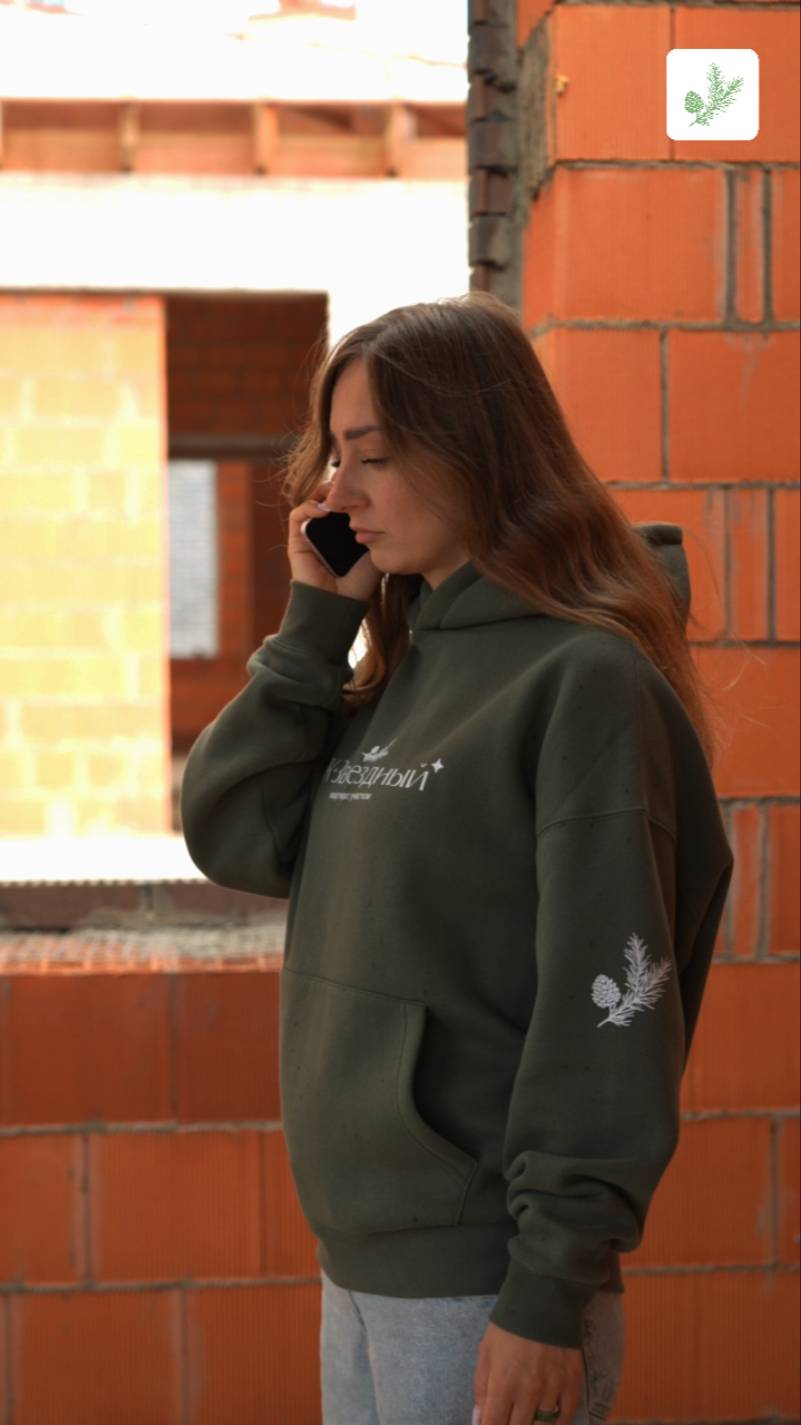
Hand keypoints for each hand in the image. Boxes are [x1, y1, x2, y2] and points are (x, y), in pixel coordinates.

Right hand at [287, 480, 383, 602]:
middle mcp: (326, 532)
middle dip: (339, 488)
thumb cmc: (358, 584)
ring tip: (337, 492)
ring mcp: (310, 535)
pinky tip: (324, 510)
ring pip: (312, 502)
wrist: (339, 604)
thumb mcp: (375, 554)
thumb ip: (378, 533)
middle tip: (351, 483)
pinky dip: (309, 507)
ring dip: (323, 492)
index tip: (365, 486)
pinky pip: (298, 515)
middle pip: (329, 498)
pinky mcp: (297, 541)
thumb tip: (389, 512)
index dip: (353, 492)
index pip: (345, 504)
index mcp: (343, 533)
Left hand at [473, 1321, 582, 1424]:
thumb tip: (479, 1419)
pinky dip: (557, 1424)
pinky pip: (565, 1416)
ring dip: (532, 1424)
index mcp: (503, 1385)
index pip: (493, 1424)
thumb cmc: (508, 1327)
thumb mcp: (485, 1353)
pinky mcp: (571, 1384)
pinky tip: (549, 1422)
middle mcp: (528, 1394)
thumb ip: (481, 1388)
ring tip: (527, 1418)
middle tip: (509, 1418)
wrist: (543, 1301)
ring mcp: (551, 1390)